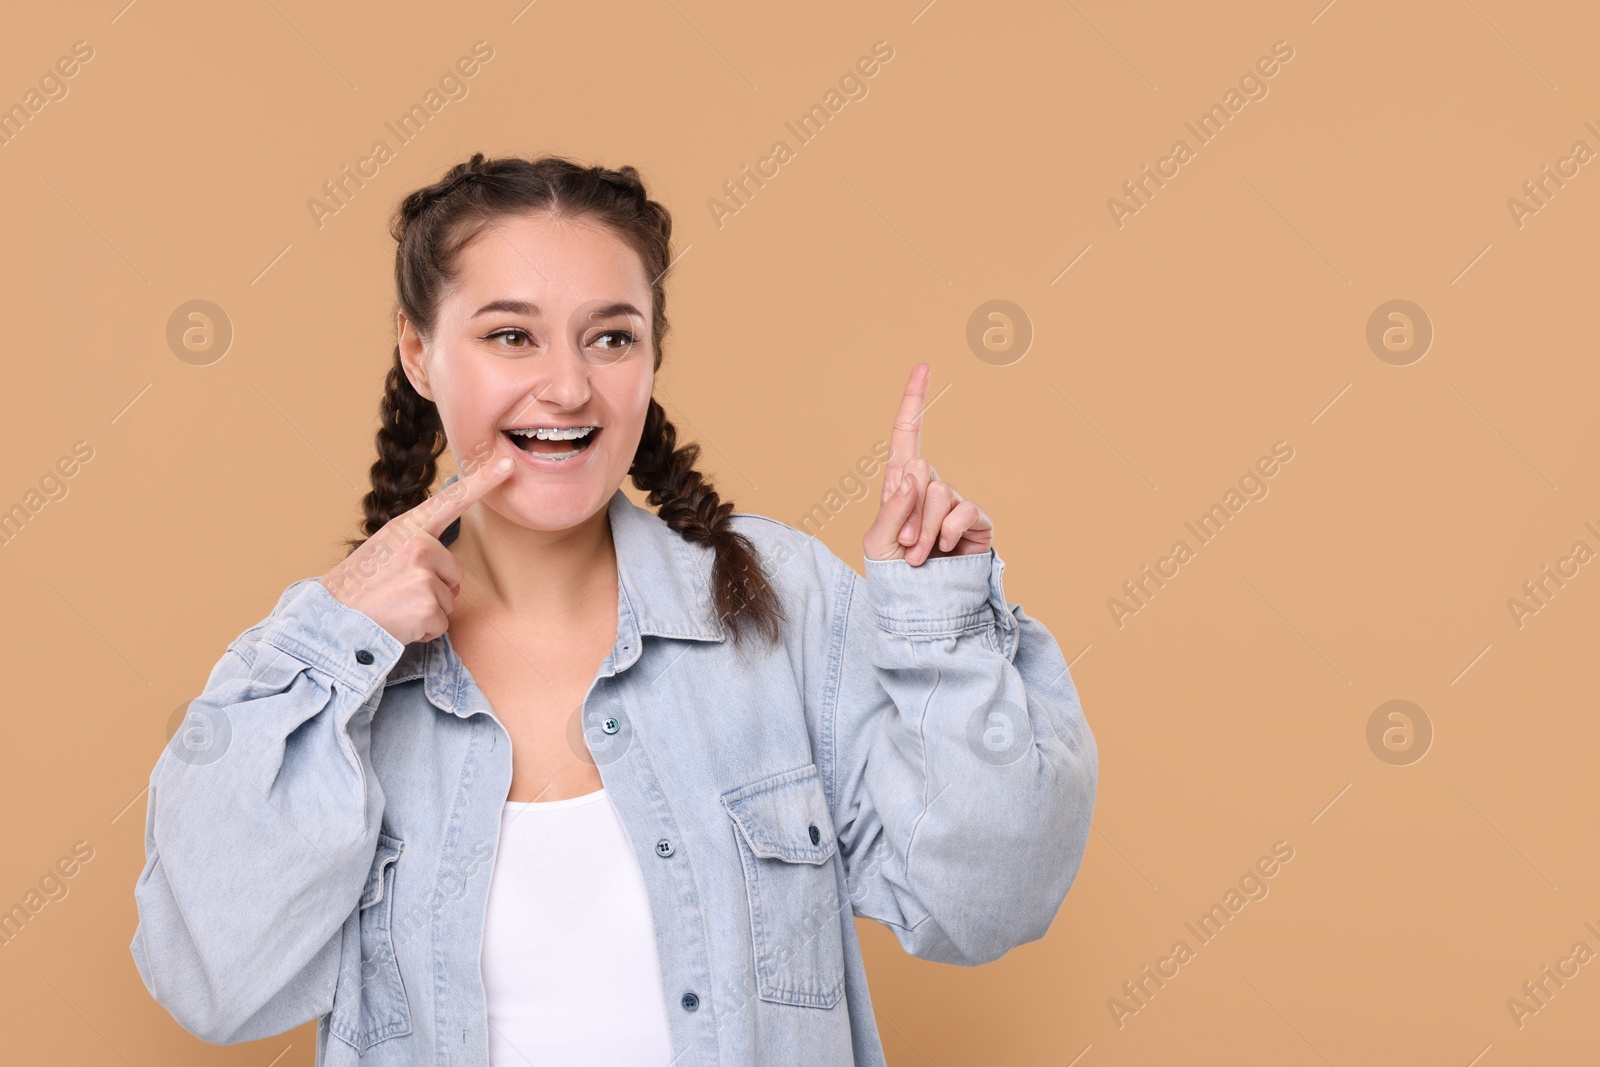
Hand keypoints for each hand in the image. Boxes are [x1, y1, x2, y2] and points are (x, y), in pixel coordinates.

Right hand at [319, 435, 515, 644]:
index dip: (483, 481)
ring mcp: (424, 574)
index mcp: (406, 528)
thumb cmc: (356, 590)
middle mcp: (418, 545)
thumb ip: (414, 547)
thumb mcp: (382, 552)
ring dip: (427, 611)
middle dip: (434, 589)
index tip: (508, 465)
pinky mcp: (428, 605)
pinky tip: (398, 624)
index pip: (451, 500)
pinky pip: (441, 624)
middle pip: (454, 571)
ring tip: (394, 608)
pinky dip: (423, 631)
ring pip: (449, 599)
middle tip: (397, 594)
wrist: (327, 622)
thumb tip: (448, 570)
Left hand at [863, 362, 993, 565]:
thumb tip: (914, 472)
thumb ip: (891, 509)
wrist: (920, 602)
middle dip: (908, 514)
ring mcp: (954, 502)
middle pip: (921, 473)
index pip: (907, 435)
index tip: (924, 367)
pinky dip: (949, 531)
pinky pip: (964, 511)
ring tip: (919, 555)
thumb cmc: (894, 571)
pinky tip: (944, 549)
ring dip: (925, 530)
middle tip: (905, 544)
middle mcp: (929, 486)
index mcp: (900, 483)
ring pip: (940, 494)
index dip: (914, 401)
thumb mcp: (877, 541)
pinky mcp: (976, 521)